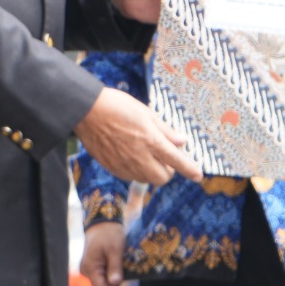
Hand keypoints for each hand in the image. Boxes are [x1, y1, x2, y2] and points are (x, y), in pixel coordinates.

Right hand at [76, 87, 200, 185]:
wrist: (85, 111)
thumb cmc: (116, 105)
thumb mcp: (145, 112)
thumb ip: (165, 130)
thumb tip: (182, 141)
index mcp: (150, 139)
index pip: (177, 160)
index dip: (190, 170)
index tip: (198, 176)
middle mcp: (139, 156)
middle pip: (163, 177)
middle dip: (168, 170)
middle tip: (165, 156)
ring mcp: (124, 164)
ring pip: (147, 179)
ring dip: (153, 171)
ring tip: (146, 153)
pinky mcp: (112, 168)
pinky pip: (131, 177)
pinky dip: (137, 171)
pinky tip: (132, 156)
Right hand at [81, 221, 127, 285]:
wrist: (103, 221)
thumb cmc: (108, 233)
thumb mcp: (114, 250)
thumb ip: (114, 267)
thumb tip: (115, 283)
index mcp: (89, 268)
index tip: (121, 275)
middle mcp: (87, 271)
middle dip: (114, 280)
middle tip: (122, 267)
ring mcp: (89, 268)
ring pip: (104, 280)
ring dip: (113, 274)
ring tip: (119, 262)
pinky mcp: (94, 265)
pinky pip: (103, 273)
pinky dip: (111, 270)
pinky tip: (116, 261)